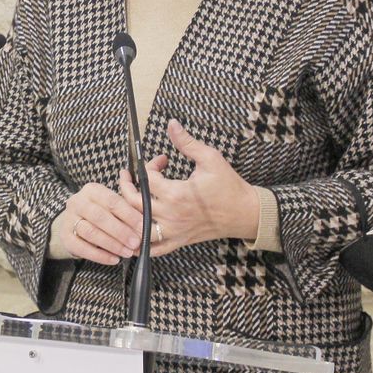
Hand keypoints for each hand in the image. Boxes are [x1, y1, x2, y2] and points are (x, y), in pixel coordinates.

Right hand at [52, 182, 142, 264]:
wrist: (73, 223)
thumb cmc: (100, 214)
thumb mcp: (111, 207)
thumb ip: (127, 211)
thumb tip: (146, 225)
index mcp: (92, 190)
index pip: (112, 201)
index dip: (128, 214)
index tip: (143, 226)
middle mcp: (77, 202)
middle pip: (100, 217)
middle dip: (120, 231)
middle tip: (136, 242)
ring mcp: (68, 219)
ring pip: (91, 232)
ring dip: (112, 244)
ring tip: (128, 252)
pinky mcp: (65, 237)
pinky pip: (82, 248)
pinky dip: (100, 255)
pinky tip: (114, 260)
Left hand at [121, 119, 259, 255]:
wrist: (245, 213)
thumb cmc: (228, 186)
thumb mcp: (210, 158)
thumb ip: (187, 142)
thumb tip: (171, 124)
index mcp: (177, 194)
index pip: (148, 178)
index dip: (150, 164)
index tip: (161, 160)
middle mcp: (171, 215)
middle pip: (134, 202)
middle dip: (127, 185)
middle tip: (128, 175)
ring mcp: (173, 231)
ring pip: (138, 227)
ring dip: (128, 213)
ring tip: (128, 200)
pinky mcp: (178, 241)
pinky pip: (154, 248)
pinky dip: (140, 243)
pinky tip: (135, 232)